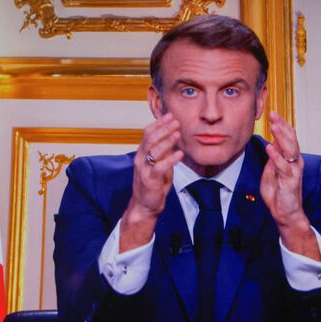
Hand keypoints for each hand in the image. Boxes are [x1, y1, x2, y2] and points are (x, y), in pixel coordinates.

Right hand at [119, 113, 182, 251]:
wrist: (145, 206)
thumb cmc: (153, 184)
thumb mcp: (158, 163)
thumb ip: (162, 151)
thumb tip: (172, 135)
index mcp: (142, 153)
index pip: (147, 133)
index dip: (158, 123)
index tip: (170, 115)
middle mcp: (140, 159)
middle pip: (150, 138)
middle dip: (163, 128)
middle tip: (175, 120)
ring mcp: (144, 169)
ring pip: (153, 150)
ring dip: (166, 141)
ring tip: (178, 133)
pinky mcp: (150, 180)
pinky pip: (160, 167)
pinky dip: (170, 159)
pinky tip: (179, 154)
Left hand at [261, 112, 319, 259]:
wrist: (285, 213)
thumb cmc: (278, 192)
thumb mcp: (272, 170)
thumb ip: (273, 157)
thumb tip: (272, 142)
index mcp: (291, 158)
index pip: (288, 137)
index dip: (281, 125)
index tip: (273, 114)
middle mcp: (295, 162)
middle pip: (291, 140)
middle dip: (282, 126)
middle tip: (274, 114)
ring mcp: (294, 171)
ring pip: (290, 150)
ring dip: (281, 137)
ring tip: (274, 126)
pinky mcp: (290, 181)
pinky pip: (283, 167)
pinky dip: (277, 156)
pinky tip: (270, 147)